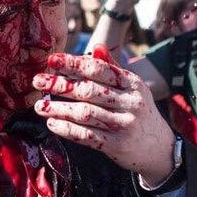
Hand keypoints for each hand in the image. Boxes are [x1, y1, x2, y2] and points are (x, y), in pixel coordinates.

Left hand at [32, 47, 176, 185]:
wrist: (159, 148)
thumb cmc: (139, 112)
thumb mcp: (133, 88)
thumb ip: (113, 69)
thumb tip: (95, 47)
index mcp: (132, 83)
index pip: (99, 70)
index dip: (74, 64)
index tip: (52, 60)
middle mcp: (130, 102)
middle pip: (89, 90)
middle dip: (60, 85)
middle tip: (37, 81)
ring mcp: (123, 124)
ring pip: (85, 113)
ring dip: (58, 109)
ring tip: (39, 106)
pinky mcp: (116, 145)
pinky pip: (87, 136)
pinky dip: (67, 130)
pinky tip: (52, 124)